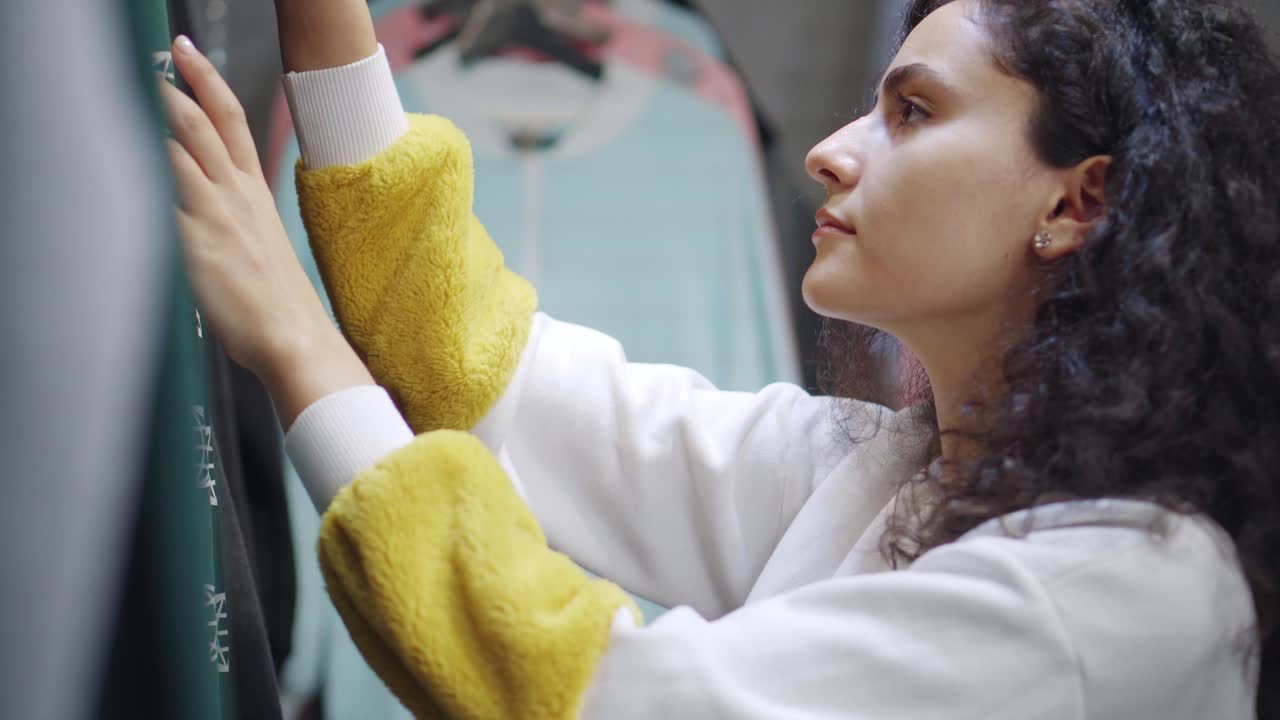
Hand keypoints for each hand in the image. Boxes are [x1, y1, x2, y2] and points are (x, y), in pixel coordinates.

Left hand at [161, 35, 331, 374]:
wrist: (293, 338)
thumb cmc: (276, 303)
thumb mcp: (258, 243)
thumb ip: (231, 214)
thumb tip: (202, 197)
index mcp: (253, 194)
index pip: (232, 122)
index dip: (209, 82)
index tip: (191, 55)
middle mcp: (236, 196)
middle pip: (204, 122)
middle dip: (178, 83)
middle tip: (163, 56)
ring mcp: (216, 215)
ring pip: (181, 146)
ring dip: (157, 115)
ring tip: (137, 92)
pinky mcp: (196, 241)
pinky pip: (166, 194)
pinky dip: (148, 169)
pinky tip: (128, 158)